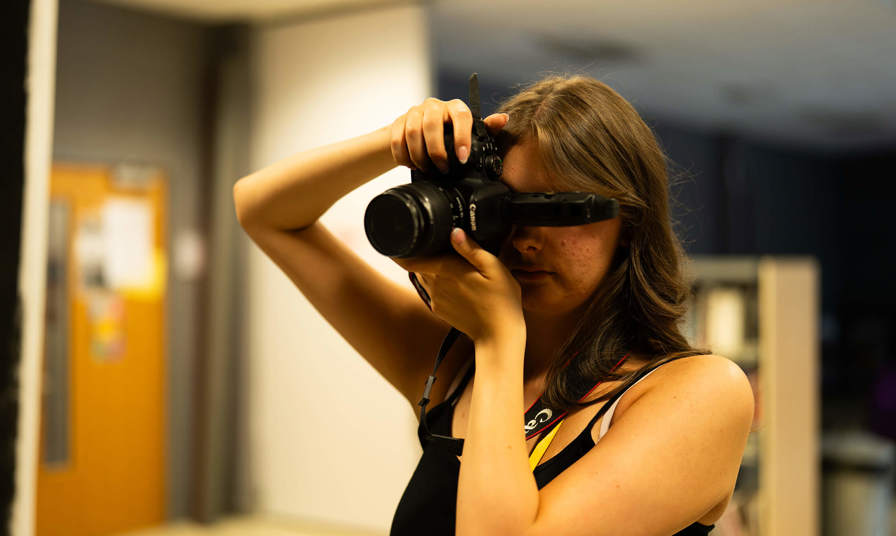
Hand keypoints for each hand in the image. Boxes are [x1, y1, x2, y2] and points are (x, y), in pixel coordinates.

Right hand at [390, 98, 508, 173]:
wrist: (421, 130)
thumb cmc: (450, 133)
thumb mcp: (470, 132)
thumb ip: (486, 128)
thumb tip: (504, 119)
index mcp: (455, 107)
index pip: (461, 116)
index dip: (462, 137)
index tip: (462, 158)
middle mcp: (434, 106)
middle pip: (432, 124)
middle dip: (437, 151)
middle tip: (443, 169)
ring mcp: (415, 113)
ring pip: (413, 132)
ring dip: (419, 156)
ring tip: (427, 169)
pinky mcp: (399, 122)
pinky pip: (398, 139)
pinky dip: (404, 156)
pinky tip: (411, 165)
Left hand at [394, 228, 523, 343]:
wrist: (499, 335)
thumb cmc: (501, 300)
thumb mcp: (494, 268)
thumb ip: (472, 249)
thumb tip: (454, 231)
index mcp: (447, 270)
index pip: (411, 260)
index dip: (401, 249)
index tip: (400, 238)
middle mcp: (436, 284)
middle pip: (417, 264)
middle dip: (421, 253)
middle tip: (433, 242)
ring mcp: (436, 298)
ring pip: (423, 276)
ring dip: (429, 267)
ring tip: (446, 260)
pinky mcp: (439, 309)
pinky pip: (430, 289)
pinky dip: (436, 281)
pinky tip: (454, 280)